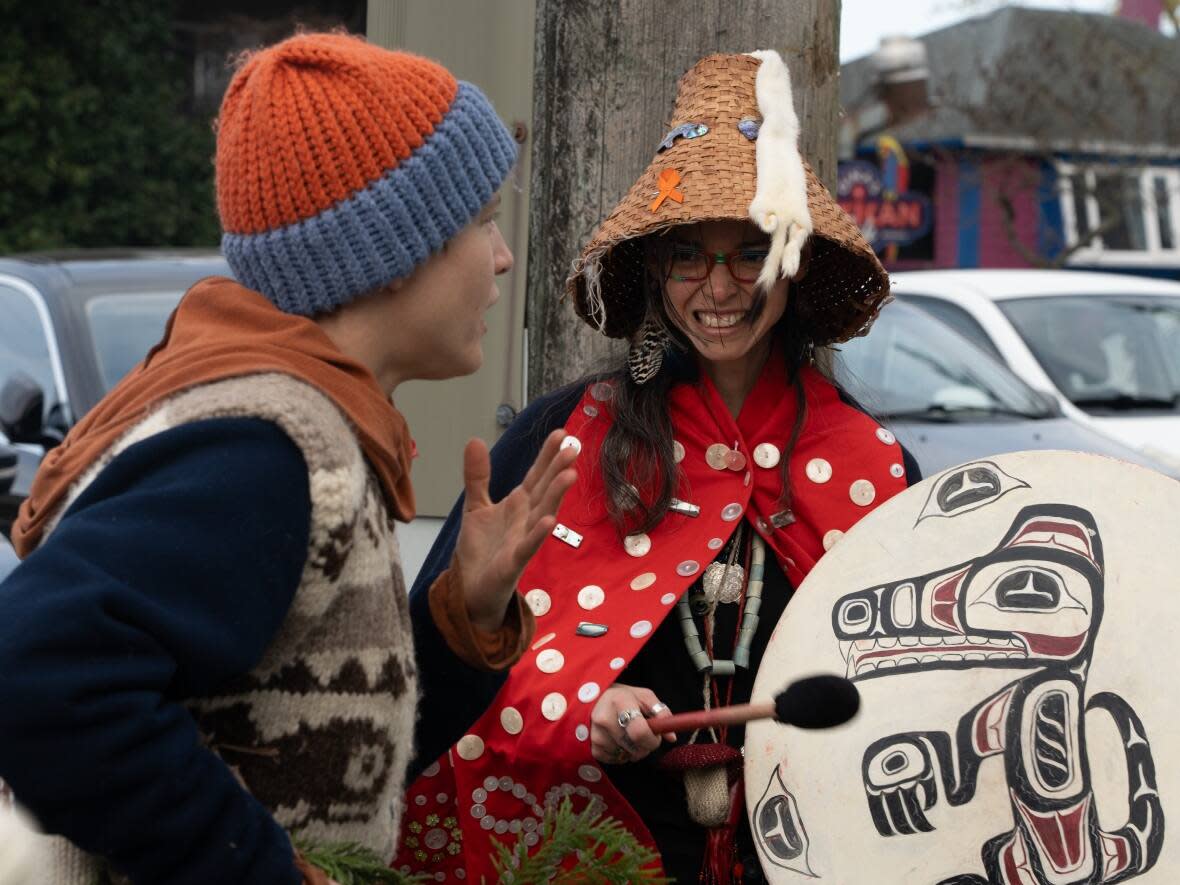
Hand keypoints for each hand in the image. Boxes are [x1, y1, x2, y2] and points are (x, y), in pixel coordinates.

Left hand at [454, 429, 577, 631]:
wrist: (471, 589)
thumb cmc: (480, 550)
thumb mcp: (476, 506)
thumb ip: (477, 475)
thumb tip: (475, 440)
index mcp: (519, 505)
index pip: (537, 476)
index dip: (548, 455)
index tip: (562, 434)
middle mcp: (526, 520)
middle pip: (545, 490)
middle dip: (558, 469)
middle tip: (573, 447)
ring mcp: (523, 541)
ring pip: (543, 514)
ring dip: (556, 496)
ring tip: (570, 475)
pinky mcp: (513, 562)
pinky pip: (528, 547)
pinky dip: (538, 534)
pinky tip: (549, 521)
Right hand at [590, 683, 675, 764]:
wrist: (593, 700)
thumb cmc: (622, 698)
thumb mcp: (643, 696)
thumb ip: (660, 713)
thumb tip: (671, 737)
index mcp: (619, 701)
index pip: (640, 731)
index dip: (652, 740)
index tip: (655, 736)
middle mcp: (604, 718)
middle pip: (634, 747)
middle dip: (645, 746)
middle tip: (643, 735)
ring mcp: (596, 734)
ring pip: (626, 755)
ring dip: (633, 751)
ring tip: (628, 735)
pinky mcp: (592, 747)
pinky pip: (615, 760)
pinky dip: (621, 755)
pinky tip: (618, 741)